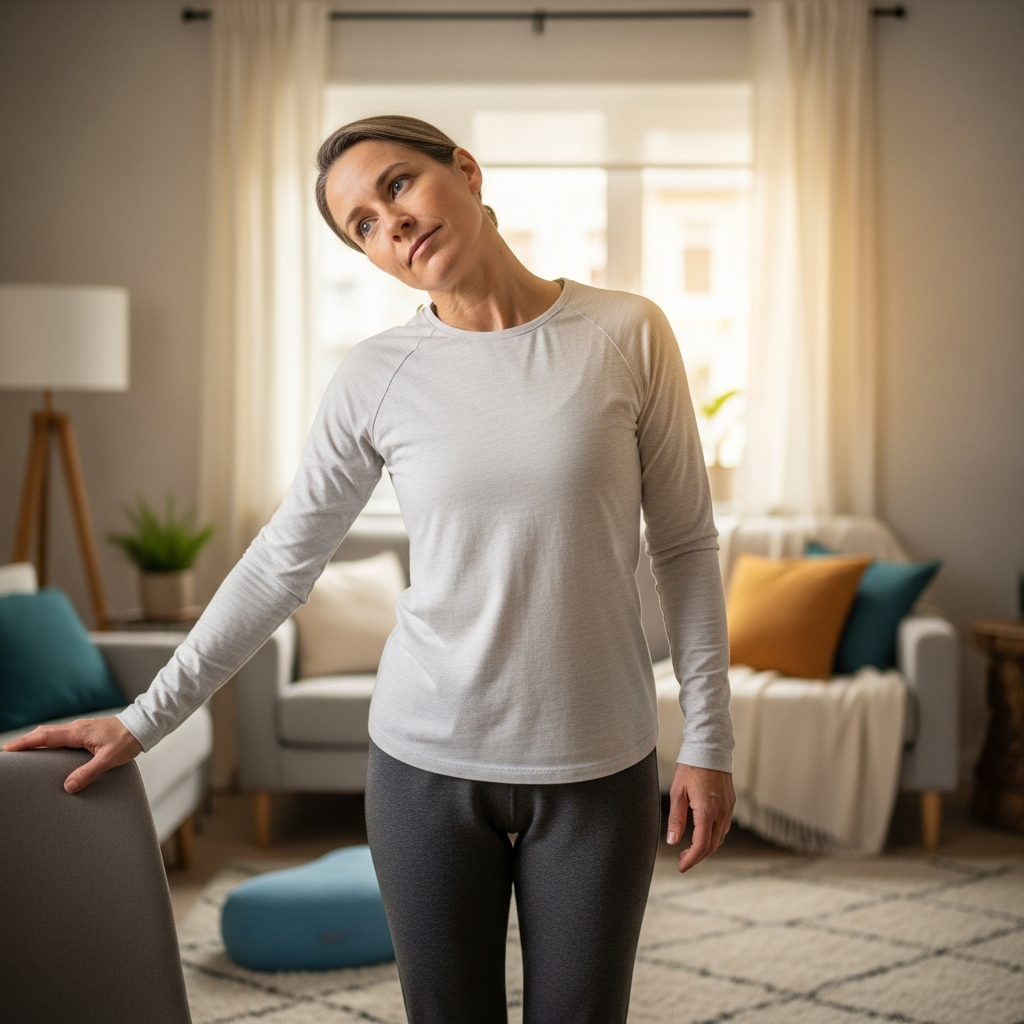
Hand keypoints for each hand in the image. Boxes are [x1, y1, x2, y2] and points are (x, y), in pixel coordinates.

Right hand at [2, 717, 142, 793]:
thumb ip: (88, 773)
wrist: (143, 726)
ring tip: (23, 753)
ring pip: (53, 733)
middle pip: (44, 733)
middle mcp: (77, 728)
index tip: (8, 749)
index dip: (25, 743)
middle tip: (9, 752)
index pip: (45, 737)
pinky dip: (49, 741)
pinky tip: (49, 751)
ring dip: (37, 741)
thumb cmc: (128, 740)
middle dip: (25, 742)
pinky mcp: (87, 731)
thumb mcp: (109, 759)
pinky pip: (62, 736)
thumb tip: (68, 787)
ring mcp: (81, 728)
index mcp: (78, 732)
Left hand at [666, 762, 734, 872]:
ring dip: (707, 846)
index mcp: (707, 811)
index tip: (682, 867)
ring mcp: (729, 807)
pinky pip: (724, 826)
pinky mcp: (731, 802)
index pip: (701, 845)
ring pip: (720, 837)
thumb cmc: (691, 767)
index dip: (691, 860)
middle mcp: (722, 812)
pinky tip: (702, 832)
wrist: (710, 747)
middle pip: (713, 845)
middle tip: (682, 859)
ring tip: (690, 848)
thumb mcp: (678, 792)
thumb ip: (676, 819)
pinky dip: (714, 834)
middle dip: (698, 856)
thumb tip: (672, 841)